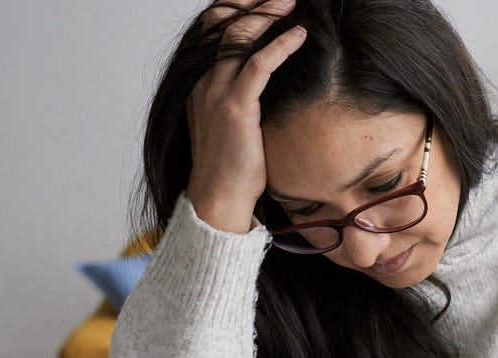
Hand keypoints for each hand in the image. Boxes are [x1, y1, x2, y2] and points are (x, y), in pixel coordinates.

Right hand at [185, 0, 306, 233]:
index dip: (234, 9)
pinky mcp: (236, 108)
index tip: (260, 2)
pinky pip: (259, 64)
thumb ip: (239, 97)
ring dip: (267, 13)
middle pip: (221, 23)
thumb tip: (263, 83)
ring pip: (238, 36)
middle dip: (250, 3)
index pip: (211, 30)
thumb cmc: (231, 167)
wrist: (219, 198)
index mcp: (199, 84)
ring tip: (290, 1)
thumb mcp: (230, 124)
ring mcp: (216, 93)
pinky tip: (299, 35)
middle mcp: (202, 82)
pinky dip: (280, 45)